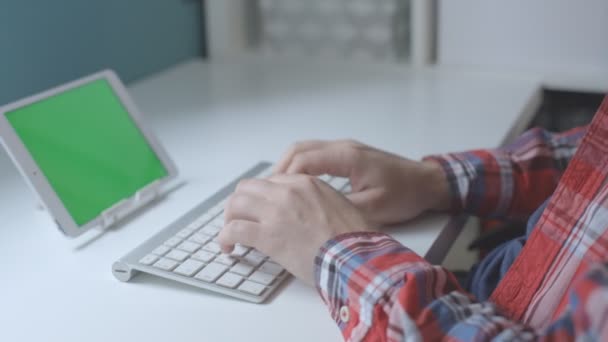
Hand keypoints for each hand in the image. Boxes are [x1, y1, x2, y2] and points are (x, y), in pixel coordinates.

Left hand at [218, 174, 371, 285]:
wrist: (355, 256)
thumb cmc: (354, 238)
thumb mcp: (339, 205)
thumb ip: (319, 201)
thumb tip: (309, 213)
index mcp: (305, 182)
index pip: (271, 182)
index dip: (261, 198)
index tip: (260, 212)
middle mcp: (287, 191)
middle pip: (248, 188)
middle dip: (240, 204)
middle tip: (239, 220)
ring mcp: (275, 212)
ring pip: (236, 204)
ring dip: (229, 219)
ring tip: (230, 236)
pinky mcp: (267, 236)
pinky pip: (233, 230)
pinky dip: (225, 238)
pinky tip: (229, 248)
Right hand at [274, 140, 449, 225]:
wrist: (427, 182)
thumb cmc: (405, 194)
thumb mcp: (374, 208)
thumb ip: (343, 209)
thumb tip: (313, 217)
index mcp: (347, 157)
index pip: (304, 160)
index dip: (284, 178)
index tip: (272, 195)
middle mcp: (343, 147)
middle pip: (299, 150)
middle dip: (279, 170)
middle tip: (268, 193)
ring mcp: (345, 149)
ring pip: (306, 150)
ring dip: (289, 167)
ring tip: (278, 191)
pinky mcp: (348, 155)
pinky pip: (316, 155)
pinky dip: (301, 167)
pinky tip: (298, 186)